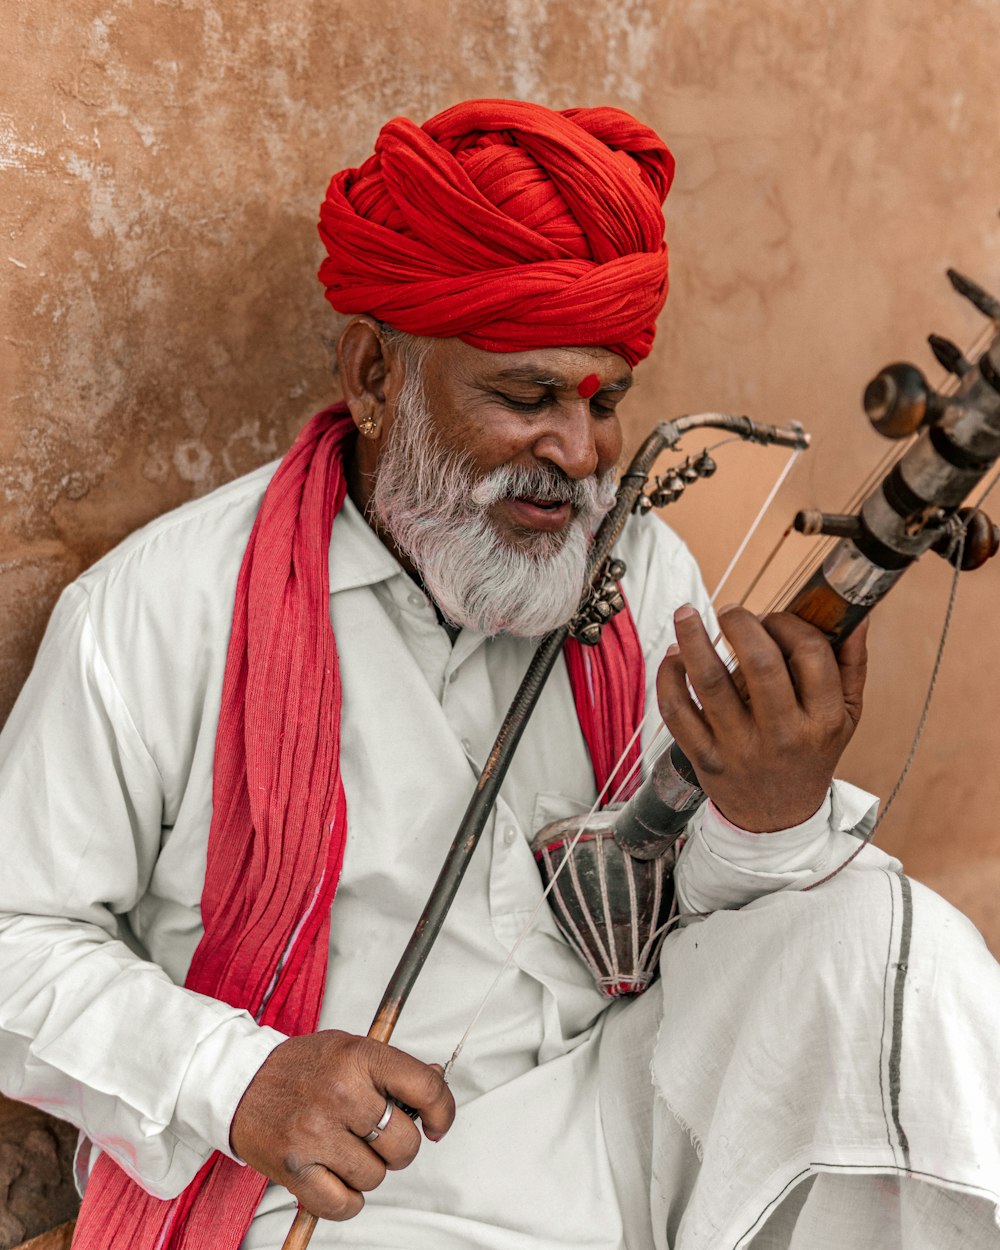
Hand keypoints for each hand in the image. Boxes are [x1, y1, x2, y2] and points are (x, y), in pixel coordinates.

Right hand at [229, 1029, 454, 1220]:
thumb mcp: (350, 1049)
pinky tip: (336, 1176)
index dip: (441, 1112)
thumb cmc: (300, 1067)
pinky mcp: (295, 1169)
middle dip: (398, 1147)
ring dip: (368, 1171)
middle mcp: (340, 1093)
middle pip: (403, 1144)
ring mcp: (316, 1132)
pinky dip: (346, 1199)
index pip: (425, 1088)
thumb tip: (435, 1088)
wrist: (240, 1081)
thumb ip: (392, 1069)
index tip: (435, 1124)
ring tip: (346, 1149)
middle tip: (377, 1137)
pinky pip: (344, 1205)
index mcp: (359, 1057)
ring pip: (375, 1177)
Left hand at [656, 605, 867, 832]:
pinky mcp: (704, 758)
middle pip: (760, 663)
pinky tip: (674, 656)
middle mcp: (782, 734)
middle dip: (742, 624)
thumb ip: (851, 664)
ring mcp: (740, 748)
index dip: (789, 624)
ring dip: (693, 639)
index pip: (810, 654)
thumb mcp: (846, 717)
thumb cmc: (811, 754)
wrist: (778, 819)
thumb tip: (857, 614)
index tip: (773, 618)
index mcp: (823, 720)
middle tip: (731, 611)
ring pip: (710, 682)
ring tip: (687, 612)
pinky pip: (678, 711)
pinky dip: (669, 677)